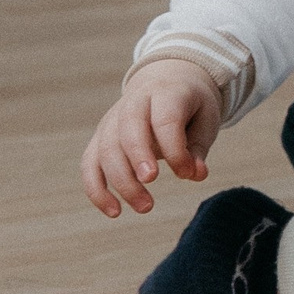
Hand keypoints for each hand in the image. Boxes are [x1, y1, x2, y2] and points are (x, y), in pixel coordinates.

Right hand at [80, 59, 221, 216]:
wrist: (166, 81)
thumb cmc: (189, 106)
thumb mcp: (205, 119)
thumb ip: (198, 148)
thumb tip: (195, 175)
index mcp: (165, 92)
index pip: (165, 120)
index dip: (174, 149)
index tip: (187, 173)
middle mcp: (133, 103)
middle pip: (127, 130)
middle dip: (137, 158)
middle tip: (151, 182)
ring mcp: (112, 120)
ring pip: (106, 150)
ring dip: (121, 182)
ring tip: (146, 207)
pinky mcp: (99, 138)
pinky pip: (89, 165)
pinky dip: (97, 190)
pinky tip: (115, 211)